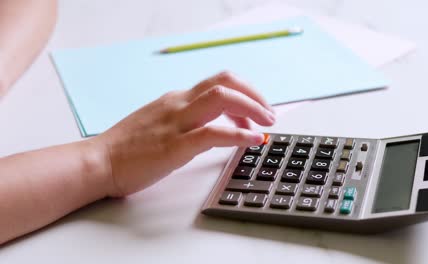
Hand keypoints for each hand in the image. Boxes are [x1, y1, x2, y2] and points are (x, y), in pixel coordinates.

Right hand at [92, 72, 274, 196]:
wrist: (99, 162)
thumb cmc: (126, 148)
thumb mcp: (159, 124)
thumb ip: (183, 121)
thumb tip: (212, 128)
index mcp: (175, 100)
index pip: (218, 84)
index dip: (244, 94)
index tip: (255, 112)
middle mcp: (178, 103)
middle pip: (225, 82)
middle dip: (254, 94)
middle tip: (269, 114)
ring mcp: (176, 122)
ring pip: (222, 98)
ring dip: (253, 108)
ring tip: (267, 124)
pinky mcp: (174, 145)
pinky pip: (214, 132)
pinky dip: (239, 134)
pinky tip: (253, 141)